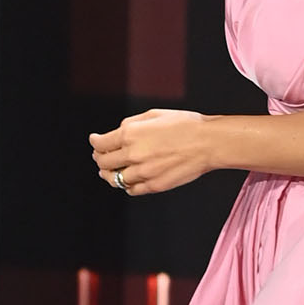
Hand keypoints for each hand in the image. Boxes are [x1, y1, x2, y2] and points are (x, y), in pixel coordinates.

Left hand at [89, 109, 224, 198]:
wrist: (208, 142)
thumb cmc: (185, 125)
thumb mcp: (153, 114)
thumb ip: (131, 124)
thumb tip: (117, 132)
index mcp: (130, 134)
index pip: (100, 144)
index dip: (95, 143)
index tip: (95, 142)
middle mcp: (133, 154)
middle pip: (104, 163)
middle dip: (99, 158)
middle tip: (100, 156)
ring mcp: (143, 172)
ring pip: (115, 179)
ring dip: (109, 174)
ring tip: (109, 172)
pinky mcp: (155, 185)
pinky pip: (132, 190)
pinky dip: (127, 185)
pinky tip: (129, 180)